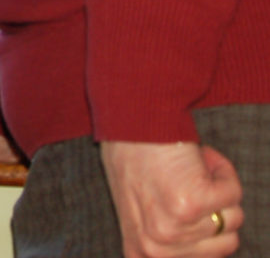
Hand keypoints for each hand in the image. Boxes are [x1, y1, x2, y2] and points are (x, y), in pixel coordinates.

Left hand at [101, 141, 243, 256]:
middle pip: (223, 242)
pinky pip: (233, 194)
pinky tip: (199, 156)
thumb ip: (158, 233)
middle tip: (186, 178)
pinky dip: (223, 171)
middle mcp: (156, 249)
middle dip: (215, 207)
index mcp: (142, 252)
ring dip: (217, 187)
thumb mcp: (134, 204)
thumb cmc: (129, 151)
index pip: (202, 257)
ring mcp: (174, 228)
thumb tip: (192, 241)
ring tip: (188, 165)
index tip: (190, 202)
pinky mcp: (193, 204)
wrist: (128, 117)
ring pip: (232, 217)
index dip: (204, 225)